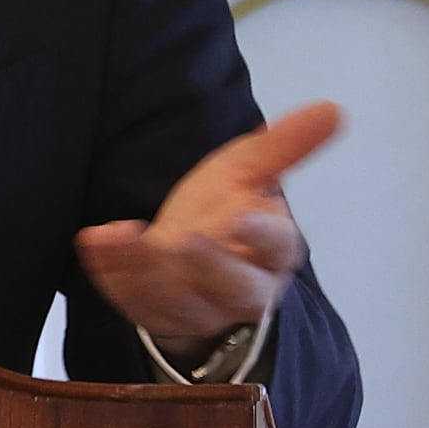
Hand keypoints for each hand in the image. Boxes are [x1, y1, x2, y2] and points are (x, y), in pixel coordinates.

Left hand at [74, 101, 342, 344]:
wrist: (190, 252)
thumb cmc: (227, 208)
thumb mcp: (250, 170)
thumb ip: (284, 145)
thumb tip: (333, 109)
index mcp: (274, 250)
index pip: (278, 246)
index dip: (261, 233)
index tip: (240, 215)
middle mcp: (245, 288)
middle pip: (237, 289)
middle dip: (209, 267)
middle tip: (182, 240)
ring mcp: (203, 309)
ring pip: (182, 302)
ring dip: (149, 271)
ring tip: (122, 235)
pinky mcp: (163, 318)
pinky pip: (138, 305)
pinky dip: (113, 277)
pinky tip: (95, 243)